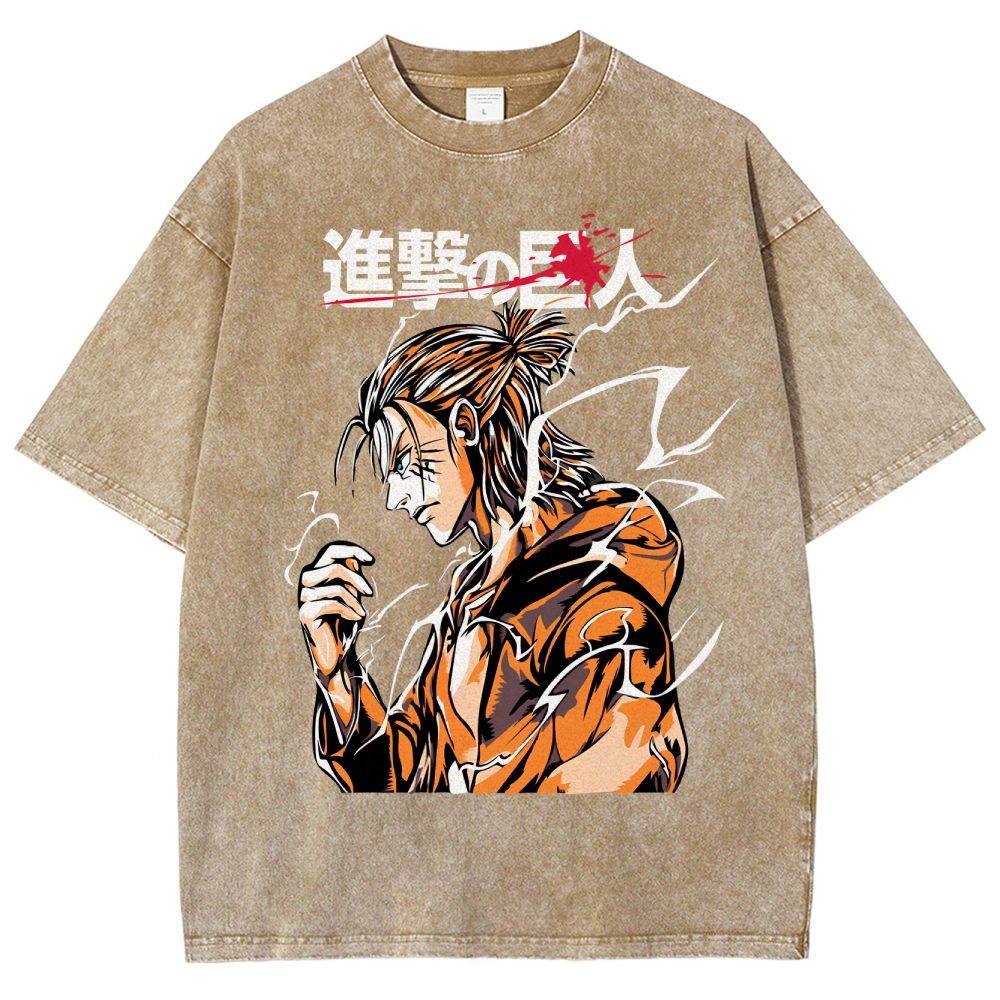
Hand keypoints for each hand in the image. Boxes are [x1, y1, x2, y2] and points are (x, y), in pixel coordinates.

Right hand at [298, 542, 373, 676]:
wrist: (339, 651)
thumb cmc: (347, 621)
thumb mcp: (354, 594)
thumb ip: (351, 575)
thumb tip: (353, 557)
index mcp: (317, 572)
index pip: (331, 551)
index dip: (351, 550)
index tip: (371, 561)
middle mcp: (307, 582)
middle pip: (334, 565)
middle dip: (357, 578)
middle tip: (370, 593)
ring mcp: (303, 597)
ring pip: (336, 586)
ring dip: (354, 600)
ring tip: (361, 611)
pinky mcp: (305, 613)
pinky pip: (332, 603)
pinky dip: (349, 610)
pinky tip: (355, 618)